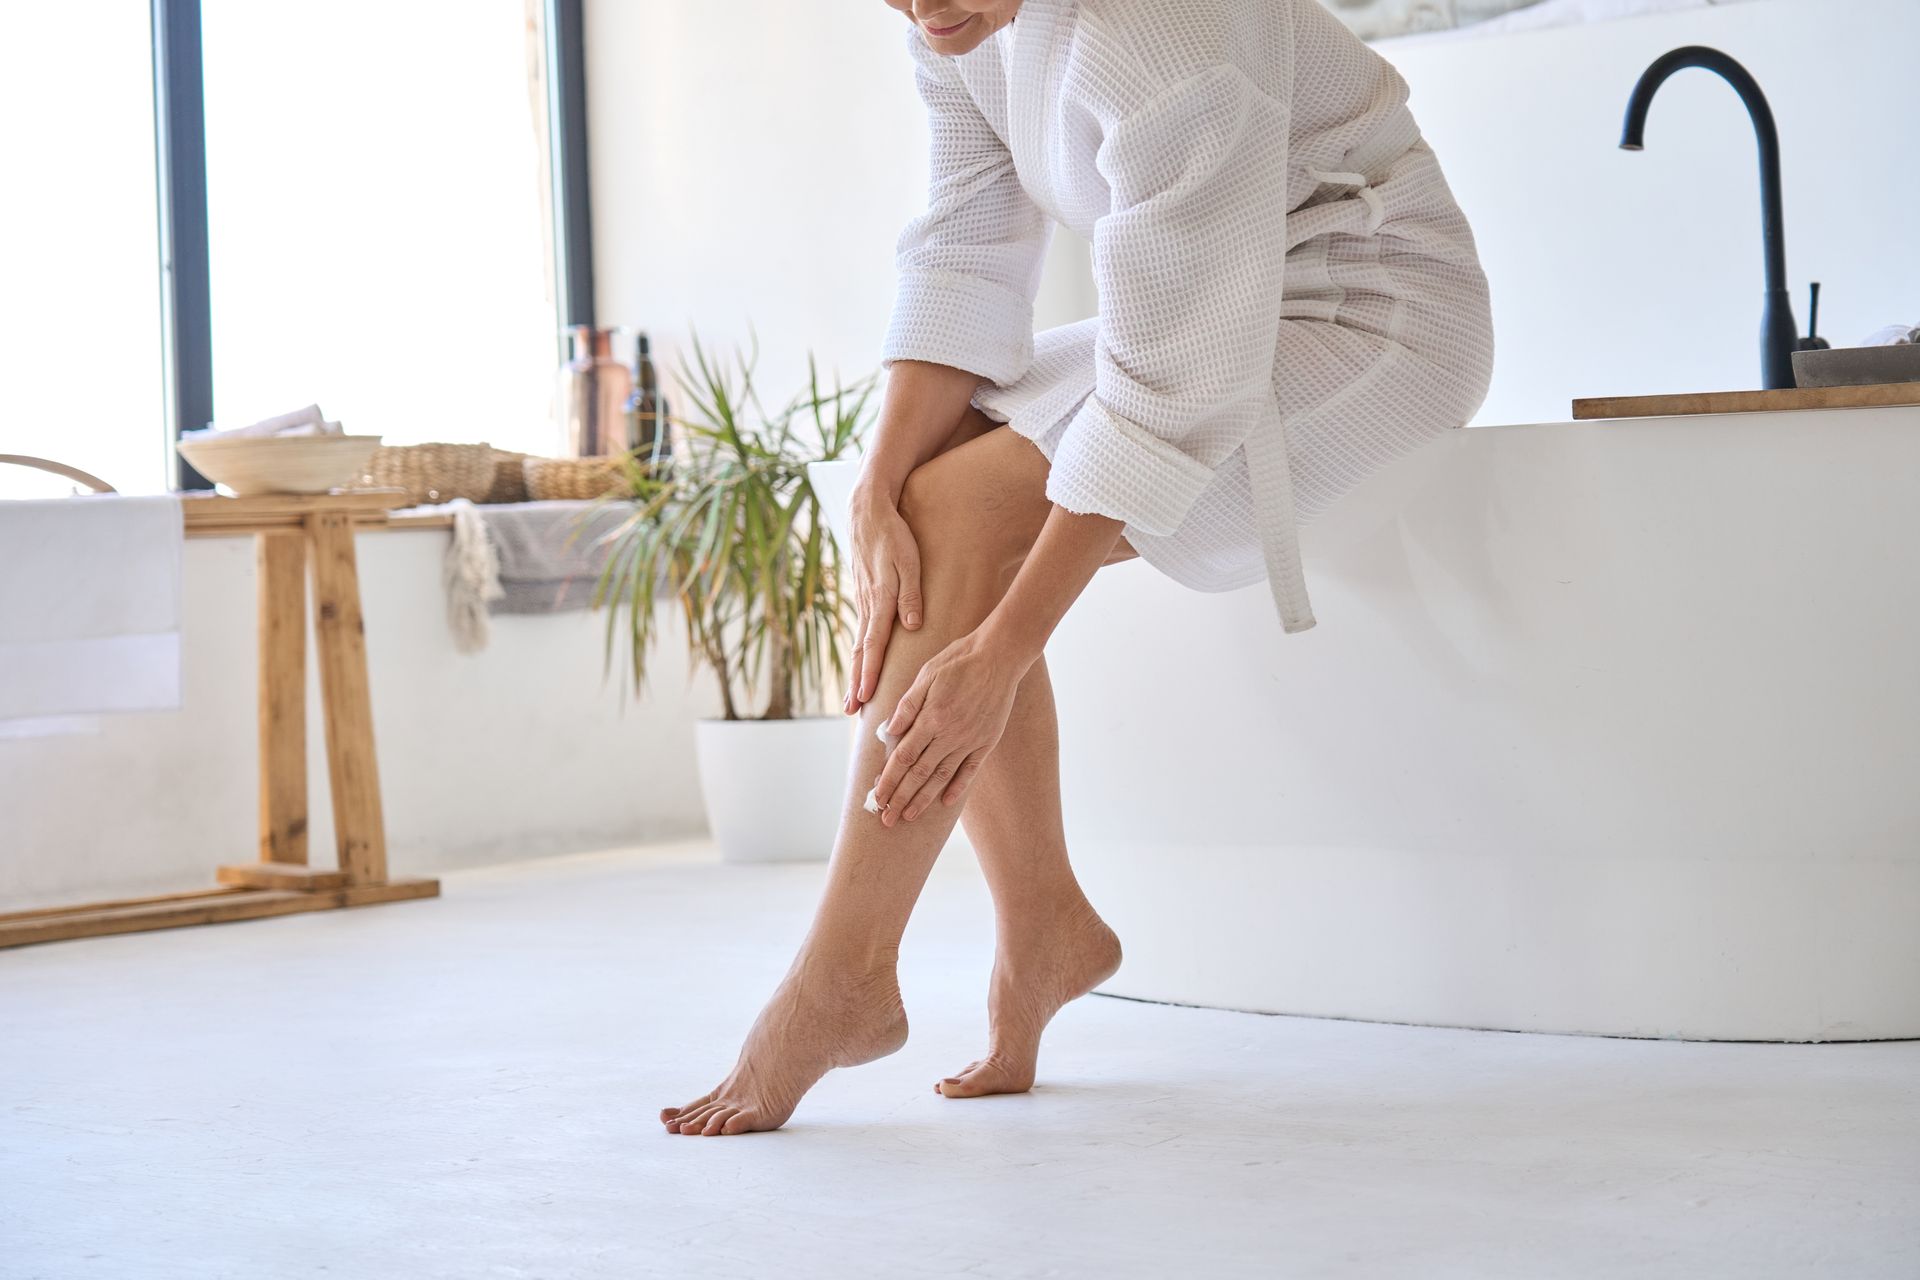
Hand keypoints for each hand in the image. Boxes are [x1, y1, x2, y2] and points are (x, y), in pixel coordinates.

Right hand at [844, 486, 923, 714]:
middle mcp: (867, 605)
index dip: (870, 672)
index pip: (873, 645)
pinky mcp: (864, 596)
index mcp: (879, 600)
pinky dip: (859, 654)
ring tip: (852, 698)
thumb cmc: (893, 534)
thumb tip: (912, 625)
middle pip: (860, 653)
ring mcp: (863, 601)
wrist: (866, 510)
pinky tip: (860, 666)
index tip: (867, 697)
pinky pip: (860, 632)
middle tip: (851, 711)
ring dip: (855, 673)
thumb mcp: (908, 561)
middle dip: (856, 683)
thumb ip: (911, 594)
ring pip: (858, 645)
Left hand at [871, 628, 1032, 825]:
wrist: (1000, 656)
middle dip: (900, 798)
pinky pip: (971, 770)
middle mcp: (950, 734)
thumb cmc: (958, 660)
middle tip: (887, 820)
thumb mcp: (926, 674)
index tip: (877, 797)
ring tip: (909, 816)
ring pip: (942, 776)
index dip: (888, 780)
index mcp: (931, 718)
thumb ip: (907, 705)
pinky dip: (958, 787)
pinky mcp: (987, 741)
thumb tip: (888, 731)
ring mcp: (970, 739)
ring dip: (924, 799)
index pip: (903, 757)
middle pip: (919, 773)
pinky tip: (946, 802)